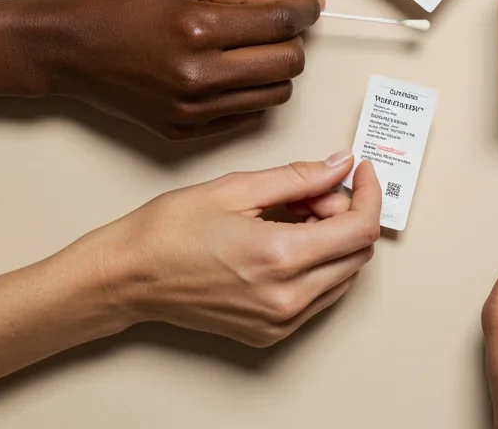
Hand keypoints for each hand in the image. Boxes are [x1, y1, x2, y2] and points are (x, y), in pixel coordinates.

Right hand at [29, 0, 321, 139]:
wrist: (63, 47)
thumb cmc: (114, 5)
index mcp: (197, 28)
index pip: (282, 23)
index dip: (307, 10)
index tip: (311, 3)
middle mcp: (198, 75)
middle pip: (288, 63)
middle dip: (294, 40)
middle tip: (278, 24)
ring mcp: (192, 109)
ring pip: (276, 95)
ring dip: (276, 69)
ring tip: (252, 48)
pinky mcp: (184, 130)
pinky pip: (247, 115)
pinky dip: (250, 93)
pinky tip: (230, 71)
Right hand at [72, 150, 379, 346]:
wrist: (128, 278)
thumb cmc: (169, 232)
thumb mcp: (237, 187)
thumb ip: (299, 177)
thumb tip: (340, 166)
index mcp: (281, 258)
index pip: (361, 228)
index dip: (370, 194)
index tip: (363, 173)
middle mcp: (287, 297)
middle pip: (359, 253)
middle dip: (348, 214)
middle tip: (314, 192)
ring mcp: (280, 321)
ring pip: (344, 276)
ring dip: (335, 241)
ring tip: (295, 216)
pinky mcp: (271, 332)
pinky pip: (320, 296)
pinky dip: (319, 265)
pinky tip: (287, 242)